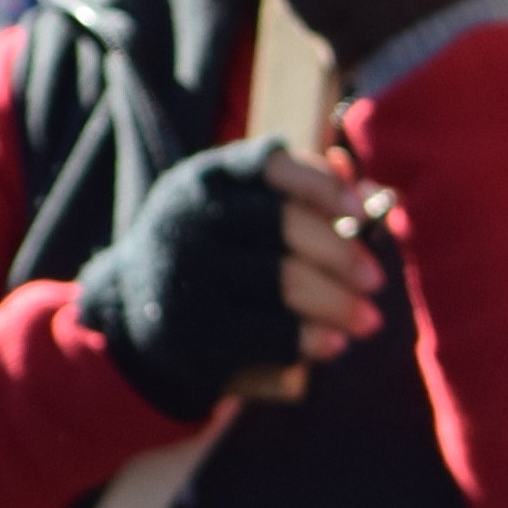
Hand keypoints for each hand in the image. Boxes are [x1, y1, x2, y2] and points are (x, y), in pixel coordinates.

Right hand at [72, 141, 379, 416]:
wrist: (131, 317)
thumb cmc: (211, 256)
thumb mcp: (239, 212)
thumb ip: (304, 198)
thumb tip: (376, 193)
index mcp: (203, 179)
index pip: (270, 163)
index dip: (322, 184)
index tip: (359, 210)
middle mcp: (188, 220)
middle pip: (284, 226)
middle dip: (342, 254)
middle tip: (375, 280)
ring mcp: (186, 277)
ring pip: (285, 282)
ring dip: (340, 303)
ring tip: (367, 321)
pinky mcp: (191, 333)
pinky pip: (271, 334)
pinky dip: (312, 339)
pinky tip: (333, 345)